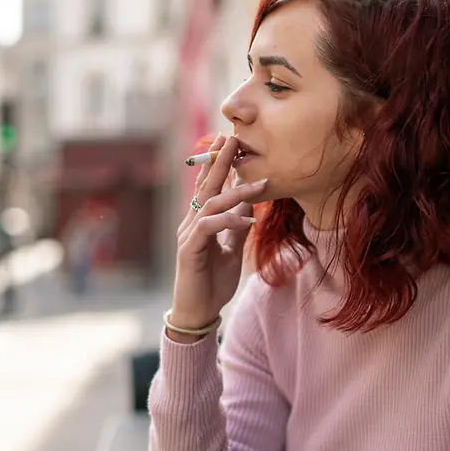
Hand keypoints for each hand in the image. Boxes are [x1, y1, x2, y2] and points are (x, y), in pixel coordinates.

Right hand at [171, 135, 269, 340]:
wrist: (198, 312)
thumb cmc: (213, 282)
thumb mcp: (232, 249)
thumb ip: (237, 226)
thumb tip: (250, 205)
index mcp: (200, 220)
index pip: (208, 186)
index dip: (218, 164)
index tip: (230, 142)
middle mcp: (191, 222)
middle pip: (205, 185)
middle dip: (220, 161)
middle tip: (233, 138)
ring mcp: (188, 235)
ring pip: (210, 203)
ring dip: (236, 191)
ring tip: (260, 183)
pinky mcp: (189, 250)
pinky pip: (209, 227)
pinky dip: (229, 220)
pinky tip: (247, 220)